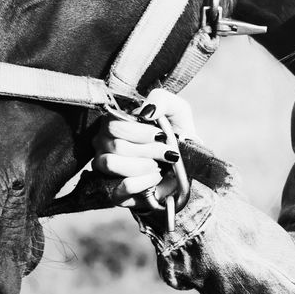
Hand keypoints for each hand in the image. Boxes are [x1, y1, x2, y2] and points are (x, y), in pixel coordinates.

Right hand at [90, 90, 198, 207]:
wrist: (190, 166)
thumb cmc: (177, 133)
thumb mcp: (176, 110)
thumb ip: (161, 100)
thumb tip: (145, 112)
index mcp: (115, 124)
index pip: (113, 125)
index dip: (139, 131)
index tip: (160, 135)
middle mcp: (105, 146)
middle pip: (115, 145)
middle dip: (149, 150)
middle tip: (167, 152)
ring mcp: (107, 171)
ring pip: (111, 163)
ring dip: (144, 165)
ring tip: (160, 165)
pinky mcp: (116, 193)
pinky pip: (122, 186)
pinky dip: (144, 181)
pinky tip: (155, 178)